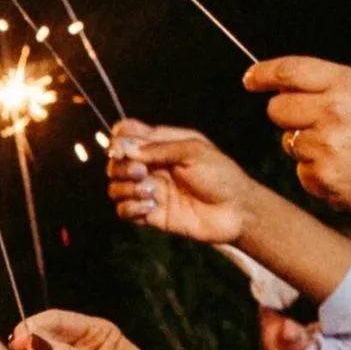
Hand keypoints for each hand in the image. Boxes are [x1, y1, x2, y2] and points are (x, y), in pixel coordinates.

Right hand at [105, 122, 255, 246]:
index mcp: (162, 145)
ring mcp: (149, 191)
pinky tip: (151, 208)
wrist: (235, 211)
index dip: (118, 140)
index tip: (120, 150)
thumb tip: (124, 148)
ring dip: (127, 189)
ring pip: (115, 188)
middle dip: (122, 168)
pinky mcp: (150, 214)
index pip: (127, 135)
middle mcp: (152, 166)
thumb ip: (158, 148)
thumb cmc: (221, 175)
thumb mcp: (193, 151)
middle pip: (116, 163)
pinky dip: (131, 208)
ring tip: (152, 193)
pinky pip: (123, 211)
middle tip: (143, 173)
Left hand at [243, 58, 350, 240]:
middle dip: (287, 113)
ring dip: (307, 145)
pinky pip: (302, 172)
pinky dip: (318, 172)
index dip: (264, 74)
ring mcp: (326, 149)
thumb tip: (291, 86)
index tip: (251, 78)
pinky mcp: (323, 180)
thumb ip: (337, 86)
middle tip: (313, 120)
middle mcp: (333, 114)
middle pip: (278, 110)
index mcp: (349, 85)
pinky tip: (350, 170)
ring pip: (289, 143)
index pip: (291, 72)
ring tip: (348, 149)